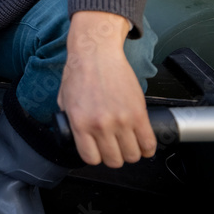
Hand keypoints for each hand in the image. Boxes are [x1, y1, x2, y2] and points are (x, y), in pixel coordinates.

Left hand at [57, 11, 155, 167]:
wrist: (97, 53)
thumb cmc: (79, 72)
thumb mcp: (64, 100)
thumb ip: (69, 120)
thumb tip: (74, 134)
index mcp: (80, 123)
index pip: (90, 158)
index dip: (96, 157)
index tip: (99, 151)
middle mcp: (100, 125)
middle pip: (114, 160)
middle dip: (115, 157)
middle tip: (115, 147)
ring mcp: (121, 120)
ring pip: (132, 155)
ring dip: (132, 153)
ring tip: (129, 144)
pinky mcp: (138, 113)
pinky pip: (148, 143)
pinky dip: (148, 148)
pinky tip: (143, 144)